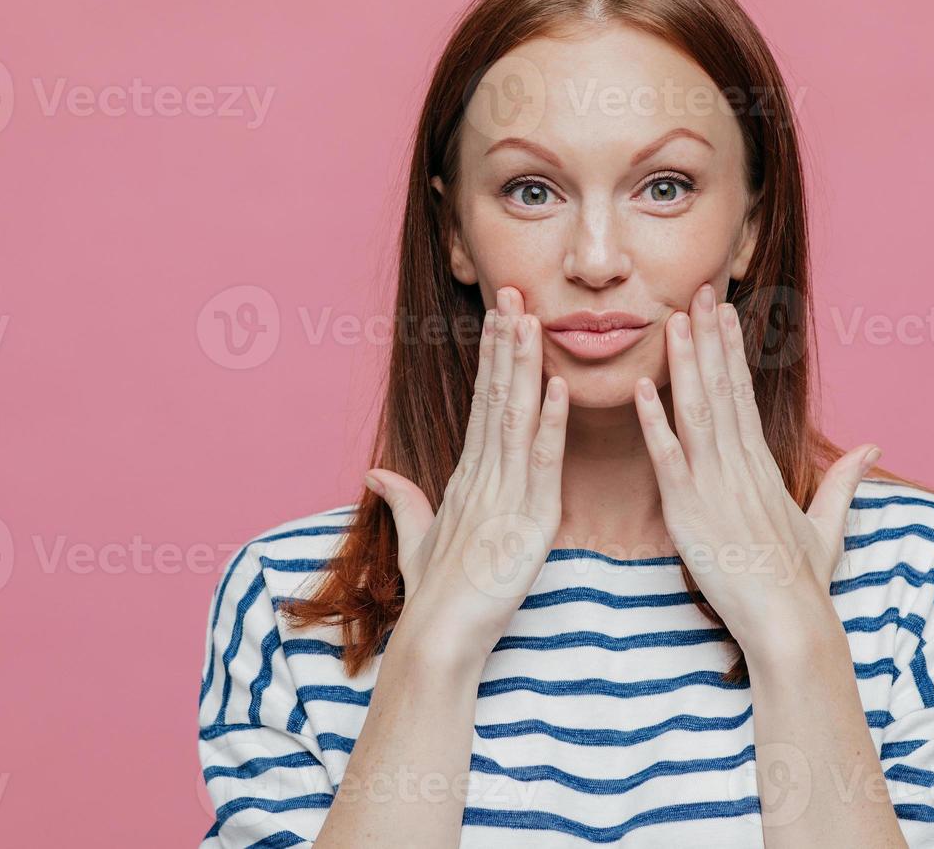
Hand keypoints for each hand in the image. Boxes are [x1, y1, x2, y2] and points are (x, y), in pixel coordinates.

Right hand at [364, 286, 567, 660]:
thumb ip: (404, 502)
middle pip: (496, 398)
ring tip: (530, 320)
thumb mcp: (418, 541)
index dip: (492, 359)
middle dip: (505, 344)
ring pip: (516, 419)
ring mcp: (504, 496)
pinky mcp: (528, 523)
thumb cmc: (435, 597)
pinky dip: (550, 425)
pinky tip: (556, 388)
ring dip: (524, 367)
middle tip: (514, 294)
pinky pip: (541, 465)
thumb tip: (377, 474)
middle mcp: (483, 478)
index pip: (482, 406)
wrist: (439, 639)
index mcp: (466, 479)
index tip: (500, 318)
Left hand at [632, 282, 881, 662]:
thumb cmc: (804, 584)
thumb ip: (844, 483)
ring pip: (696, 412)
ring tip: (673, 320)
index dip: (731, 350)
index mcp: (763, 466)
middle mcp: (740, 467)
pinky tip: (641, 389)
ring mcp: (715, 487)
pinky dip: (653, 423)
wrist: (791, 625)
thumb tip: (873, 448)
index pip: (744, 394)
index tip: (722, 312)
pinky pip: (668, 460)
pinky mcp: (691, 513)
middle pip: (721, 389)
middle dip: (708, 338)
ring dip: (683, 363)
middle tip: (696, 292)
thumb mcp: (828, 526)